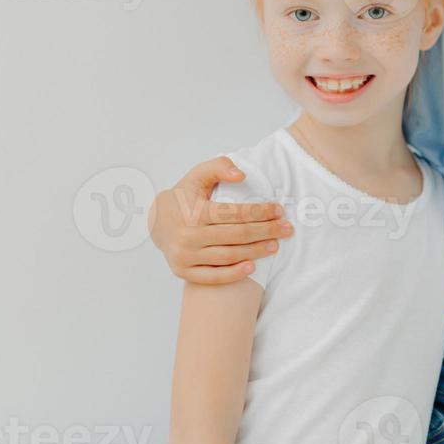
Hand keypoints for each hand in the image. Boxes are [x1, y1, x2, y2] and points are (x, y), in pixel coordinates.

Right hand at [147, 156, 292, 284]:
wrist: (157, 222)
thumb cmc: (184, 197)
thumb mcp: (198, 175)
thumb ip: (219, 167)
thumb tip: (242, 174)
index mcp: (193, 211)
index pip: (234, 213)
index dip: (259, 211)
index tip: (278, 210)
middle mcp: (188, 235)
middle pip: (236, 235)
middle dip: (266, 231)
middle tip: (286, 229)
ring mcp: (185, 256)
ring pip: (228, 256)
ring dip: (256, 251)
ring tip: (275, 245)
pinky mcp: (183, 272)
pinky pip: (213, 276)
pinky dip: (234, 274)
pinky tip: (253, 267)